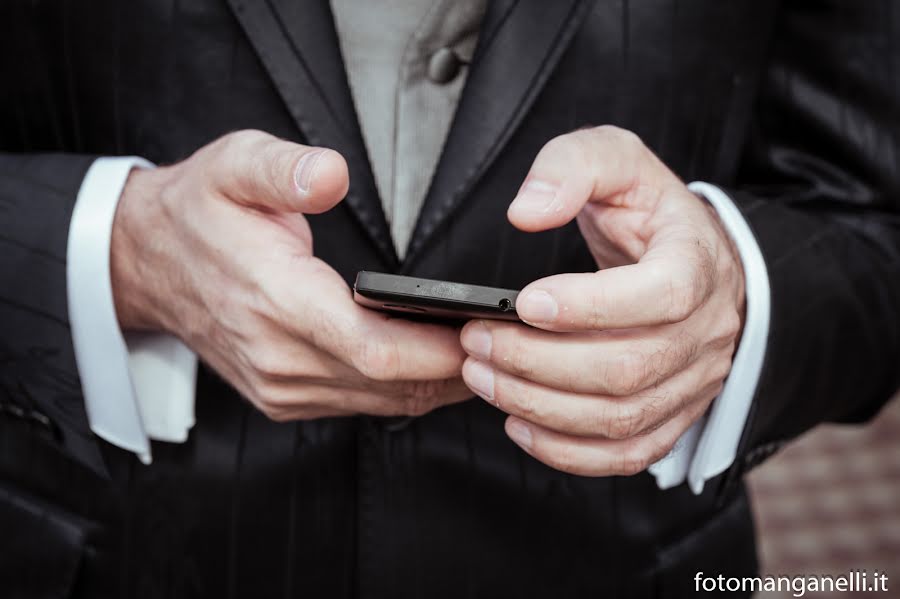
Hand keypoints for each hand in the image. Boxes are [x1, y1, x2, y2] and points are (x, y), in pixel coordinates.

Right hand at [112, 130, 468, 419]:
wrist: (148, 263)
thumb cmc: (199, 215)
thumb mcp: (232, 165)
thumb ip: (283, 168)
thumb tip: (331, 176)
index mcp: (276, 301)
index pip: (375, 348)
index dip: (439, 348)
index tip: (486, 331)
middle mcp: (280, 358)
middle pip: (391, 384)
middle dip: (457, 368)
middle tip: (507, 343)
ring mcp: (281, 386)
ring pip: (382, 403)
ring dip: (438, 383)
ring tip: (485, 353)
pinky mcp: (283, 397)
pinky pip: (361, 405)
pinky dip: (406, 390)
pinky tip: (436, 364)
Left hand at [460, 126, 744, 475]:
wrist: (694, 255)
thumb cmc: (649, 211)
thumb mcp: (617, 161)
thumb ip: (572, 168)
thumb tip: (527, 211)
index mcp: (697, 264)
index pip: (659, 296)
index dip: (589, 307)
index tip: (523, 302)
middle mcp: (705, 331)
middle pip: (627, 369)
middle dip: (538, 363)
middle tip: (476, 342)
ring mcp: (693, 380)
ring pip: (621, 417)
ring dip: (541, 406)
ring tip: (482, 377)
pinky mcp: (673, 413)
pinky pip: (628, 453)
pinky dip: (569, 451)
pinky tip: (520, 424)